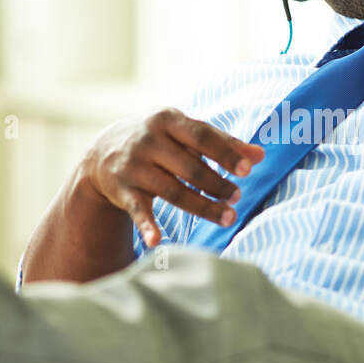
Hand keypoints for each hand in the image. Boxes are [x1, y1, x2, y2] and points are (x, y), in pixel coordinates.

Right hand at [80, 108, 264, 246]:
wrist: (103, 151)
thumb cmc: (159, 140)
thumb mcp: (184, 133)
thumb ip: (221, 142)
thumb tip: (260, 155)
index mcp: (168, 120)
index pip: (202, 136)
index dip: (225, 153)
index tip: (248, 168)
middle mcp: (149, 140)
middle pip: (189, 167)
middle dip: (216, 184)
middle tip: (237, 198)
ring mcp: (134, 166)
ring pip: (172, 191)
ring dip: (202, 207)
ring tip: (228, 217)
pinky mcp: (122, 190)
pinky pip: (138, 210)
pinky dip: (147, 226)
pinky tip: (157, 243)